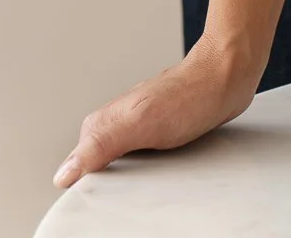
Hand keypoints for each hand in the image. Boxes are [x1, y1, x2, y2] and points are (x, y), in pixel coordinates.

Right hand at [52, 36, 261, 189]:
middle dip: (111, 193)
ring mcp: (136, 131)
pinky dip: (149, 178)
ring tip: (147, 194)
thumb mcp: (140, 122)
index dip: (88, 193)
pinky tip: (160, 181)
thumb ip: (101, 144)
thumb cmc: (189, 94)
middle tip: (131, 202)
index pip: (78, 171)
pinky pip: (144, 167)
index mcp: (101, 125)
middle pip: (99, 175)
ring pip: (122, 173)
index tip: (98, 212)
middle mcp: (114, 127)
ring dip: (132, 186)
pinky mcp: (157, 136)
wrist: (226, 78)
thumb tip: (64, 174)